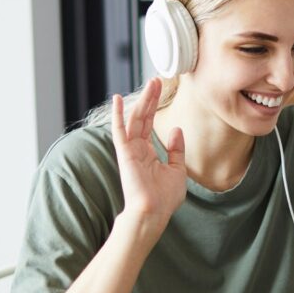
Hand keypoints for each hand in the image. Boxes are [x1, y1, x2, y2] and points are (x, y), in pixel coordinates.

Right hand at [111, 78, 186, 230]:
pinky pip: (119, 131)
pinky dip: (117, 115)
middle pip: (143, 117)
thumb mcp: (177, 170)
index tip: (161, 89)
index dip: (155, 106)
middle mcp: (137, 149)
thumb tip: (177, 130)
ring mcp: (130, 150)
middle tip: (157, 79)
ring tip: (151, 83)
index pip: (150, 124)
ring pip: (135, 119)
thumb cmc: (165, 198)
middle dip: (150, 97)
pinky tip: (116, 99)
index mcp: (148, 153)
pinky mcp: (125, 154)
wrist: (154, 213)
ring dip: (142, 100)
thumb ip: (176, 150)